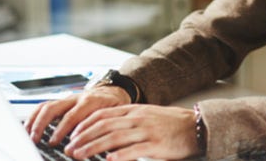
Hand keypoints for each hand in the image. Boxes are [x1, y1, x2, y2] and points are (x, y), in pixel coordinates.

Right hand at [25, 86, 130, 146]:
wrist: (114, 91)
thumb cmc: (115, 105)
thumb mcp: (115, 115)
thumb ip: (105, 126)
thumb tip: (101, 144)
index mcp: (91, 101)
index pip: (73, 115)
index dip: (63, 129)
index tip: (54, 142)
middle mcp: (77, 98)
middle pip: (54, 108)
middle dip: (43, 125)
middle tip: (37, 140)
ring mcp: (67, 99)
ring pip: (46, 106)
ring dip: (35, 122)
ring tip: (28, 137)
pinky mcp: (62, 102)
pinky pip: (44, 107)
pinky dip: (34, 117)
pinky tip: (28, 129)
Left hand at [64, 104, 198, 160]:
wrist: (195, 126)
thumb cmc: (171, 124)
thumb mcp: (147, 115)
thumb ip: (128, 120)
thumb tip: (106, 128)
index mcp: (135, 110)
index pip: (104, 114)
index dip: (85, 124)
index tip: (73, 134)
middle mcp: (138, 118)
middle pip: (105, 125)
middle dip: (84, 137)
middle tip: (70, 148)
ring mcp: (147, 131)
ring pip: (115, 137)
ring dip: (94, 147)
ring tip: (80, 155)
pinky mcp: (157, 145)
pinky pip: (134, 150)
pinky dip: (120, 155)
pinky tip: (109, 160)